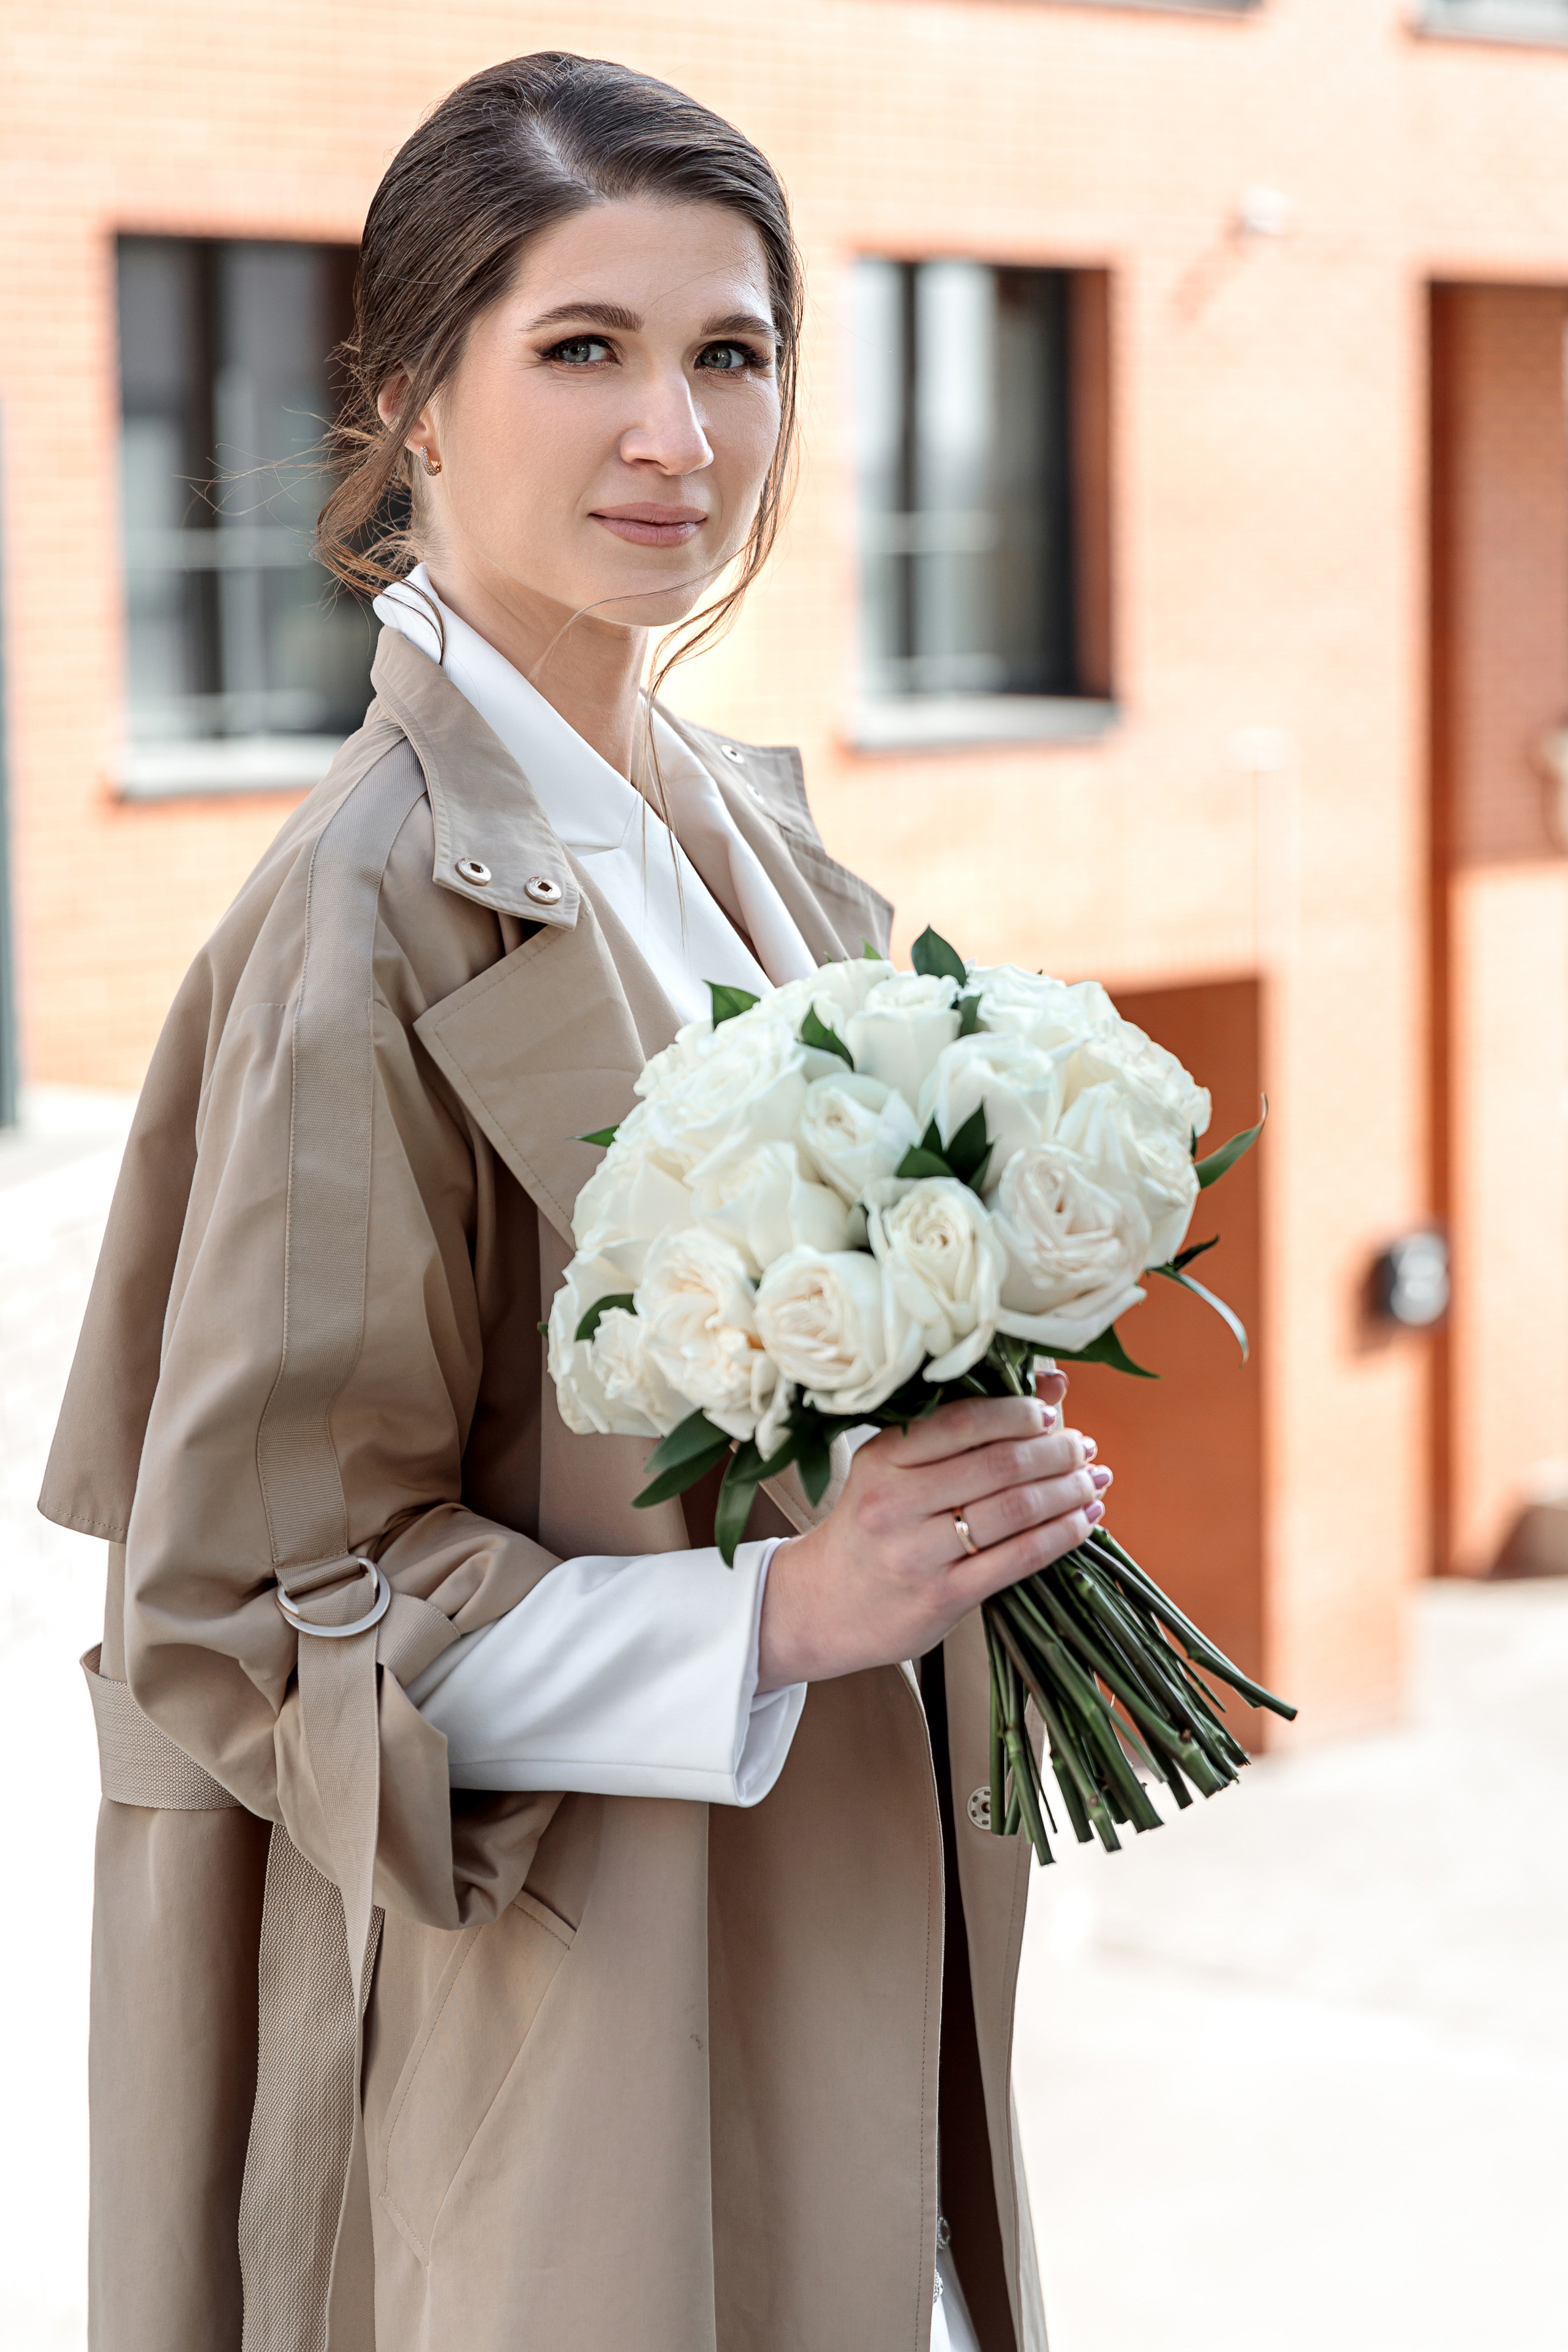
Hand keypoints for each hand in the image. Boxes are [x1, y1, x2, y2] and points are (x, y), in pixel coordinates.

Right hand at [756, 1371, 1109, 1690]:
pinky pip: (1017, 1559)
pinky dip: (1061, 1536)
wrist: (825, 1604)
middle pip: (998, 1465)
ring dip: (1067, 1492)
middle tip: (1083, 1447)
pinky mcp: (941, 1597)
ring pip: (1014, 1510)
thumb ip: (966, 1428)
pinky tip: (1084, 1521)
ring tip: (1092, 1480)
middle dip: (1055, 1452)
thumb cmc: (873, 1526)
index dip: (1018, 1412)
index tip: (1051, 1414)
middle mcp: (895, 1502)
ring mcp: (917, 1553)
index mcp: (883, 1458)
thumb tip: (1053, 1383)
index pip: (963, 1421)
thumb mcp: (898, 1469)